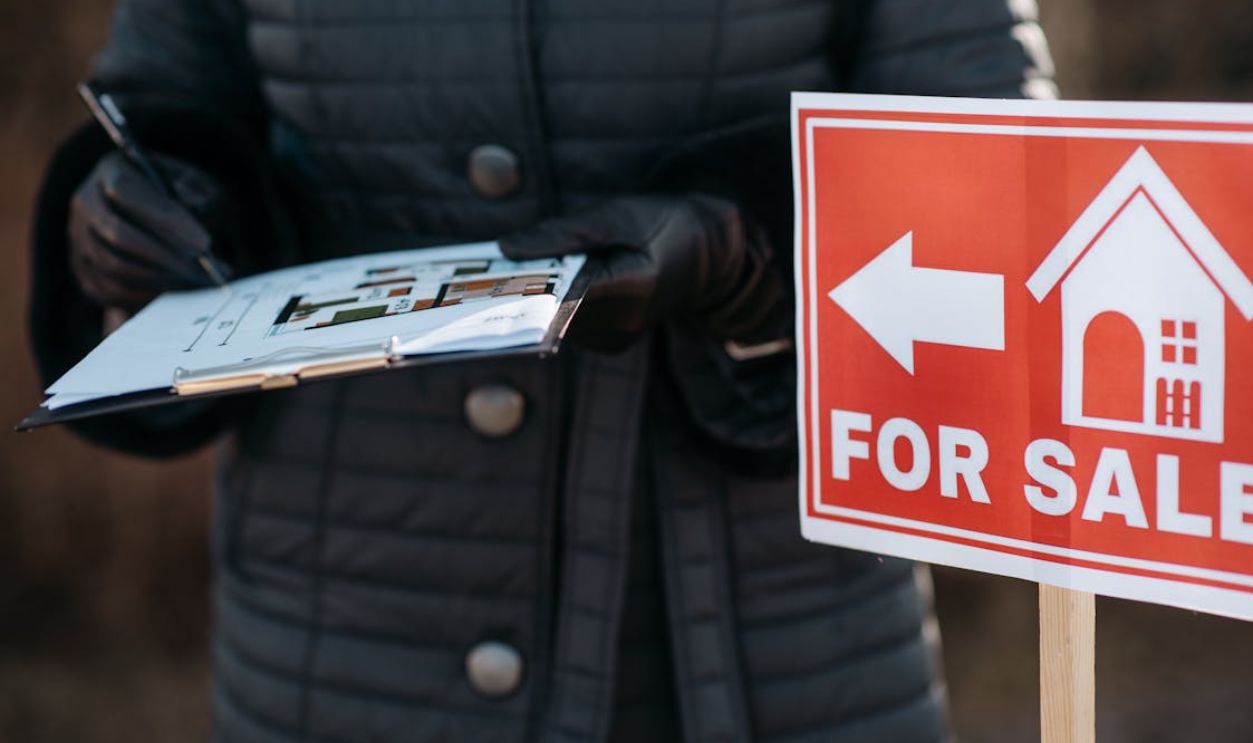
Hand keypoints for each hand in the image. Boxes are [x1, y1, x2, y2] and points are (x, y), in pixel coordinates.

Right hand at [68, 151, 235, 310]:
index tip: (204, 243)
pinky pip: (108, 289)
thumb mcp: (201, 187)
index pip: (126, 192)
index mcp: (112, 169)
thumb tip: (201, 227)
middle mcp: (86, 200)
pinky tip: (175, 291)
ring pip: (113, 265)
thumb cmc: (186, 199)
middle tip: (203, 271)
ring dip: (159, 278)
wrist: (165, 223)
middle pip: (117, 234)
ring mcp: (78, 237)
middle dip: (166, 256)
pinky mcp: (83, 269)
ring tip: (196, 282)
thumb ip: (203, 199)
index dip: (165, 219)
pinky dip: (145, 295)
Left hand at [499, 195, 784, 349]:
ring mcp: (616, 338)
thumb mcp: (616, 214)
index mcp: (633, 285)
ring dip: (533, 299)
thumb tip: (508, 248)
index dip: (524, 287)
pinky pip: (565, 326)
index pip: (565, 293)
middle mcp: (624, 322)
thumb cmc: (661, 225)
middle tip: (478, 274)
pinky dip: (549, 306)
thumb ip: (563, 232)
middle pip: (553, 311)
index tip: (486, 280)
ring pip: (555, 321)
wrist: (704, 256)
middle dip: (520, 290)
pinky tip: (537, 285)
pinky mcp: (609, 343)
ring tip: (506, 275)